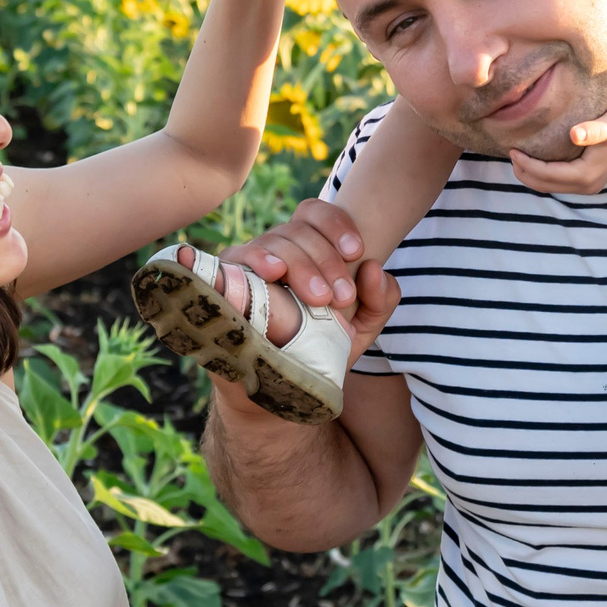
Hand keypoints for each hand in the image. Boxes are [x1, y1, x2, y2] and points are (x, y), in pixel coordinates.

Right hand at [228, 199, 399, 365]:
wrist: (281, 392)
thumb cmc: (321, 351)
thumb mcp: (361, 329)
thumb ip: (380, 300)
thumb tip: (374, 269)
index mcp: (309, 249)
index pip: (317, 215)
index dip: (337, 224)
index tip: (357, 251)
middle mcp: (279, 249)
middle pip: (299, 230)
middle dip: (325, 259)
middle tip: (341, 296)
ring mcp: (251, 262)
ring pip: (274, 242)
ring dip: (300, 265)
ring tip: (318, 297)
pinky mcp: (226, 280)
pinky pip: (236, 257)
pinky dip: (256, 258)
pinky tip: (272, 273)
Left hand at [509, 105, 606, 194]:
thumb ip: (591, 130)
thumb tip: (575, 134)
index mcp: (586, 175)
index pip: (547, 175)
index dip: (527, 164)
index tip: (512, 149)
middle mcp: (587, 186)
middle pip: (545, 185)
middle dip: (525, 173)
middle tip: (510, 154)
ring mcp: (588, 186)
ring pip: (551, 187)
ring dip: (532, 176)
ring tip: (518, 158)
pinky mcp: (588, 181)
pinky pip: (558, 183)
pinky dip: (543, 175)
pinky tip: (535, 161)